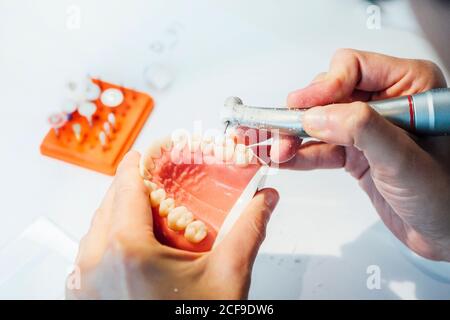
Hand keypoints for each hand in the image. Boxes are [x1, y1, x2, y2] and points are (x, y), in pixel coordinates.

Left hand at [66, 151, 278, 298]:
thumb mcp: (227, 276)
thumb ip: (249, 230)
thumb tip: (265, 199)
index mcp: (126, 248)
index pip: (127, 182)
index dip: (142, 160)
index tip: (154, 150)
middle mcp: (94, 261)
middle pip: (111, 200)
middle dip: (136, 185)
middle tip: (164, 184)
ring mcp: (84, 281)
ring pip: (98, 225)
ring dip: (123, 211)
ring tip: (155, 215)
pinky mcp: (83, 295)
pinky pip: (92, 251)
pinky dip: (112, 237)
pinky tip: (139, 245)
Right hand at [276, 49, 449, 260]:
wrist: (445, 232)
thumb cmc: (445, 195)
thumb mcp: (404, 159)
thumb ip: (362, 130)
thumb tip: (318, 116)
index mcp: (409, 86)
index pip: (354, 68)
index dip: (325, 86)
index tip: (303, 106)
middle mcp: (386, 103)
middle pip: (329, 94)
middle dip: (303, 114)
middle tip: (284, 130)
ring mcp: (367, 129)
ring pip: (319, 121)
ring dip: (295, 135)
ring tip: (278, 148)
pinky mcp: (355, 152)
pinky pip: (321, 147)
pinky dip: (301, 154)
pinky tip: (286, 159)